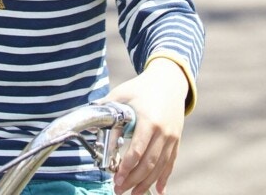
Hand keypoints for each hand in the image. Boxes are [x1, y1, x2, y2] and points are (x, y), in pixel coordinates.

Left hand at [106, 60, 189, 194]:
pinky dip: (164, 178)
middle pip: (148, 164)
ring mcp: (172, 137)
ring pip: (160, 167)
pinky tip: (158, 190)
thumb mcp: (123, 94)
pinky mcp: (176, 140)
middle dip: (133, 180)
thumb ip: (107, 108)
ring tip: (133, 193)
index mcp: (149, 121)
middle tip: (119, 190)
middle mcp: (163, 132)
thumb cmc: (142, 87)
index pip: (138, 151)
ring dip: (146, 183)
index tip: (117, 178)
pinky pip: (170, 163)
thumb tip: (89, 119)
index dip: (127, 168)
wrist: (169, 81)